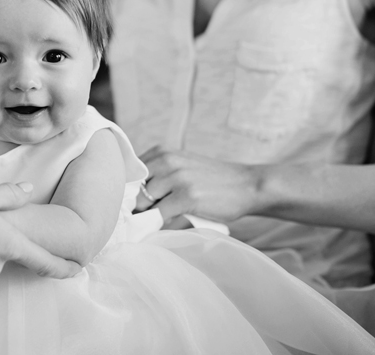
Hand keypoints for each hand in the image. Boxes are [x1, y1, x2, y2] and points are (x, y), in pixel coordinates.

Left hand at [135, 146, 259, 222]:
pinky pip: (159, 214)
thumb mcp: (181, 166)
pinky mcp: (187, 196)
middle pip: (133, 189)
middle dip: (135, 205)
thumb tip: (128, 198)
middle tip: (143, 216)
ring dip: (147, 215)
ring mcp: (177, 178)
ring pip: (143, 202)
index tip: (129, 204)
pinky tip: (167, 223)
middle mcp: (166, 160)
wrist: (247, 185)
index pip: (129, 172)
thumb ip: (157, 174)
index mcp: (162, 152)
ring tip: (159, 219)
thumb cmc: (211, 180)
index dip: (127, 191)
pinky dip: (158, 223)